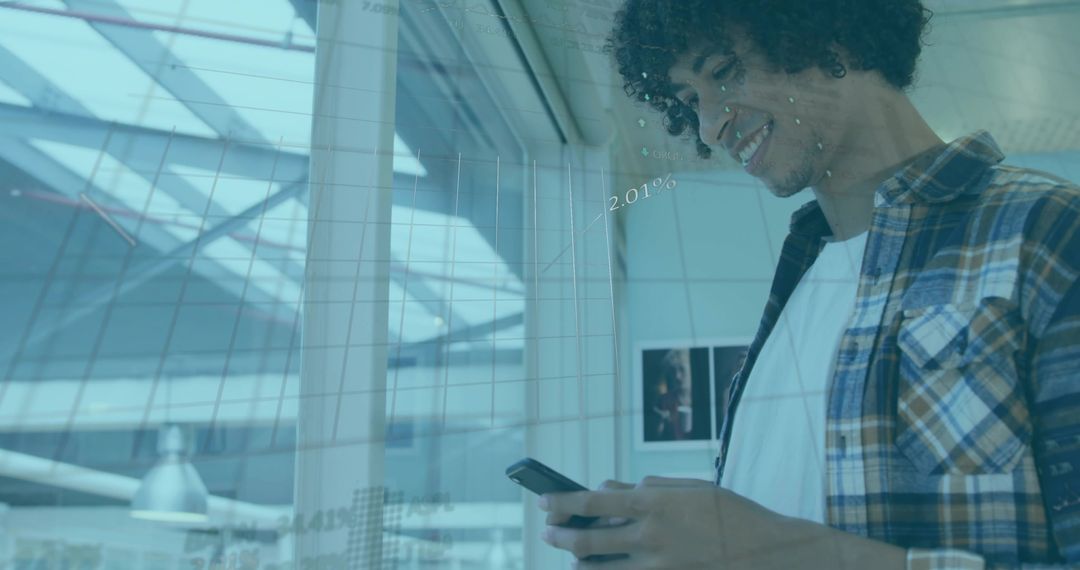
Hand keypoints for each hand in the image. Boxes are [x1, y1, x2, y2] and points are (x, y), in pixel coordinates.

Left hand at [539, 476, 905, 569]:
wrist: (767, 551)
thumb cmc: (728, 513)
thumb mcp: (688, 488)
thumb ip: (646, 487)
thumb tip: (610, 488)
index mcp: (653, 501)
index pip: (593, 501)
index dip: (563, 502)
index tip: (545, 502)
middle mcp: (649, 534)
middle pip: (588, 539)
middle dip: (561, 536)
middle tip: (548, 533)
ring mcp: (656, 565)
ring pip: (600, 568)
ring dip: (577, 562)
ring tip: (570, 556)